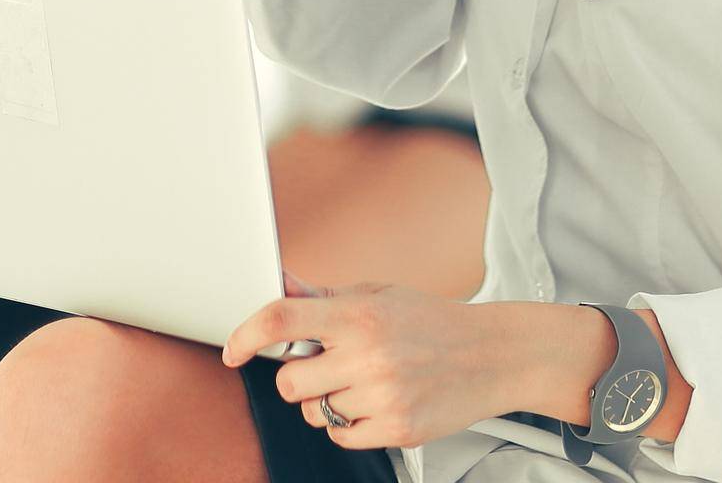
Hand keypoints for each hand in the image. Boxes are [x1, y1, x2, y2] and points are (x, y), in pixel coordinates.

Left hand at [222, 282, 508, 450]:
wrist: (489, 355)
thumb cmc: (428, 320)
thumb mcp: (376, 295)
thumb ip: (322, 297)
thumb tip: (278, 283)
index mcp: (359, 314)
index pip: (283, 319)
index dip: (247, 334)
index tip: (232, 349)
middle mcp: (368, 355)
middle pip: (290, 382)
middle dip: (299, 375)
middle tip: (326, 364)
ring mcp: (383, 397)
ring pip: (315, 413)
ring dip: (326, 401)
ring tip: (361, 381)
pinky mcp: (398, 431)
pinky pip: (342, 439)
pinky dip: (349, 426)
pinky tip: (374, 402)